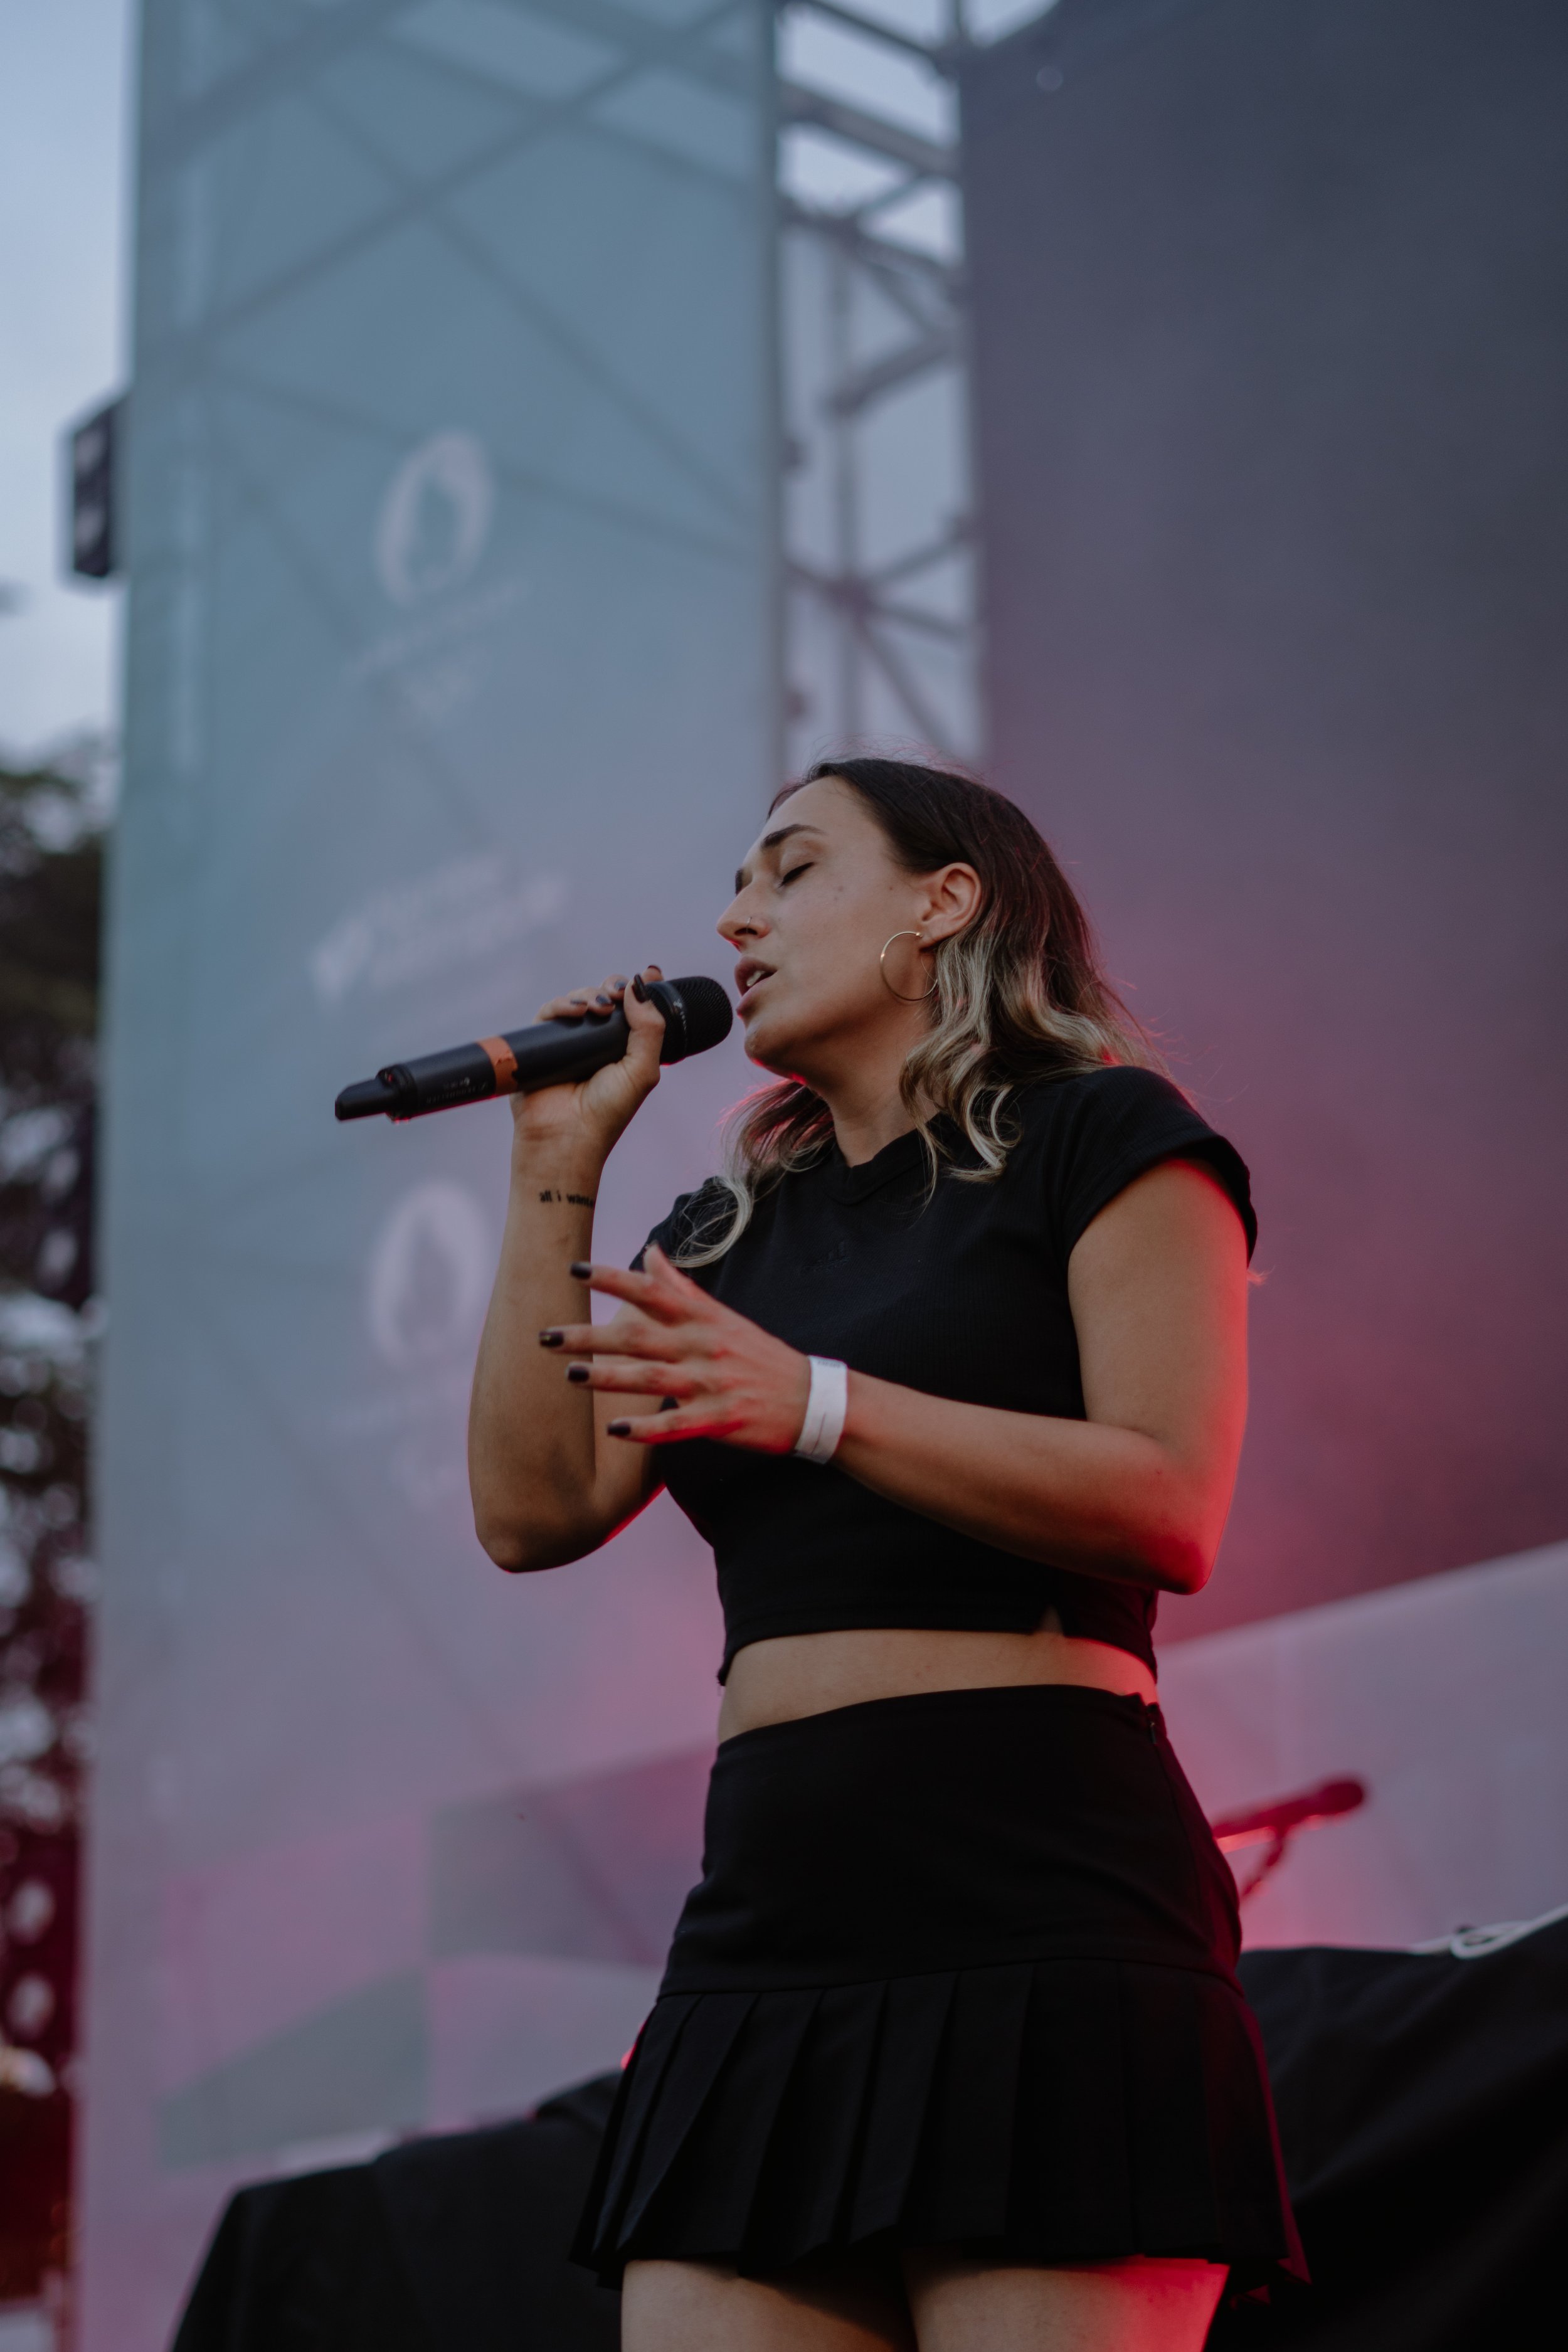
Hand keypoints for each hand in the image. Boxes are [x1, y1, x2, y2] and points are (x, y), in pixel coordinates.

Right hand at [511, 966, 665, 1165]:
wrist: (566, 1137)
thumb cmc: (607, 1112)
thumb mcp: (642, 1071)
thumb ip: (650, 1029)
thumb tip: (639, 988)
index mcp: (624, 1049)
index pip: (634, 1009)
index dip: (641, 990)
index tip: (651, 973)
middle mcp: (597, 1043)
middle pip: (606, 998)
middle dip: (614, 988)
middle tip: (617, 994)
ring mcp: (569, 1042)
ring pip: (578, 1000)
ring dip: (590, 994)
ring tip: (598, 1008)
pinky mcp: (542, 1043)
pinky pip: (549, 1012)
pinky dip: (562, 1004)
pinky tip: (575, 1011)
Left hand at [539, 1244, 811, 1450]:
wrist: (810, 1399)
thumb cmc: (759, 1355)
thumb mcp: (723, 1315)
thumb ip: (681, 1287)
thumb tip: (651, 1251)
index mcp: (703, 1318)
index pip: (651, 1290)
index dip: (613, 1279)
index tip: (575, 1269)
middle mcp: (703, 1346)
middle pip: (638, 1335)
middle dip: (590, 1336)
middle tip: (546, 1336)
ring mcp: (711, 1383)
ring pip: (650, 1377)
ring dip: (608, 1377)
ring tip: (570, 1375)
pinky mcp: (719, 1419)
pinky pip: (676, 1424)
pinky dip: (646, 1429)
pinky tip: (616, 1431)